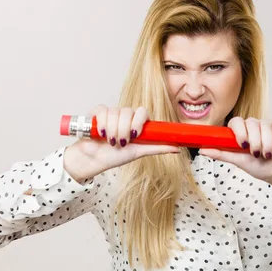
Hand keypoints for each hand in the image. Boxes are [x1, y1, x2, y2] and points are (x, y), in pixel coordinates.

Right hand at [64, 105, 180, 180]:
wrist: (93, 160)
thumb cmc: (115, 156)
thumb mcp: (138, 153)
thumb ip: (157, 148)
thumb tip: (178, 148)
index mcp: (136, 123)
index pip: (142, 112)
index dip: (139, 121)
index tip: (135, 134)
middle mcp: (124, 116)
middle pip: (128, 111)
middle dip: (123, 129)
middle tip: (120, 143)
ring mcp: (111, 114)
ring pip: (115, 112)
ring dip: (112, 130)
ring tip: (110, 141)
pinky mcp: (97, 113)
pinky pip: (103, 110)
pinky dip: (102, 123)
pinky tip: (101, 133)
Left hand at [198, 117, 271, 188]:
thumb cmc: (259, 167)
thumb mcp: (239, 161)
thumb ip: (221, 154)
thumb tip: (202, 150)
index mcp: (241, 132)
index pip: (236, 121)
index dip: (239, 131)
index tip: (242, 145)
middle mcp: (253, 126)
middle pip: (251, 123)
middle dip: (255, 141)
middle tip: (257, 154)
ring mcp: (267, 124)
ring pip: (265, 125)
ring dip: (267, 144)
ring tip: (267, 155)